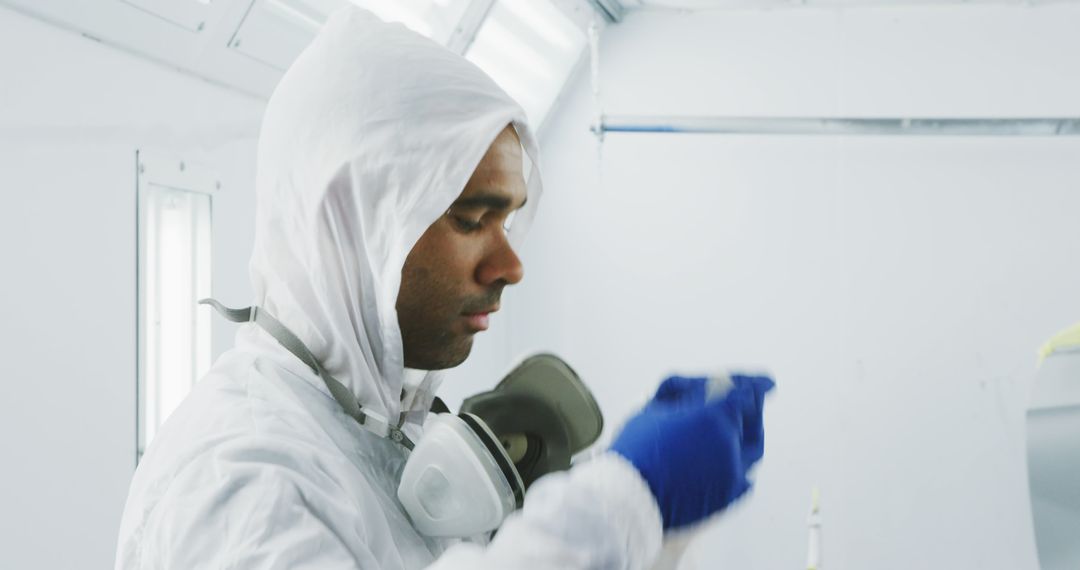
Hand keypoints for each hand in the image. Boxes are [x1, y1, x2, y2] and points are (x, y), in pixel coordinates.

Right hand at [610, 373, 773, 529]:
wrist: (629, 498)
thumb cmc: (636, 450)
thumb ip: (685, 395)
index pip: (745, 395)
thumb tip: (704, 390)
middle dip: (751, 412)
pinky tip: (727, 463)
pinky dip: (739, 467)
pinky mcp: (727, 497)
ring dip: (746, 438)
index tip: (766, 382)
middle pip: (753, 423)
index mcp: (712, 417)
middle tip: (746, 407)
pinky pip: (743, 478)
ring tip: (734, 434)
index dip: (755, 386)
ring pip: (751, 451)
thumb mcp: (655, 408)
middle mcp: (729, 444)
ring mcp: (731, 473)